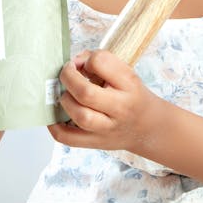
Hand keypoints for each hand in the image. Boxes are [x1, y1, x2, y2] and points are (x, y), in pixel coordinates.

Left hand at [48, 50, 168, 152]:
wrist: (147, 127)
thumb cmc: (132, 95)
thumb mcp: (126, 74)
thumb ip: (102, 63)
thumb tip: (75, 62)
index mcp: (129, 85)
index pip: (102, 63)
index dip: (87, 59)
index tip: (84, 63)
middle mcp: (120, 108)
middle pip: (86, 92)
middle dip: (68, 77)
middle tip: (67, 72)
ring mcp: (108, 129)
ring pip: (79, 116)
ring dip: (64, 100)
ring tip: (66, 94)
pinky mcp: (96, 143)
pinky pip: (68, 138)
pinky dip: (55, 126)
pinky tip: (55, 114)